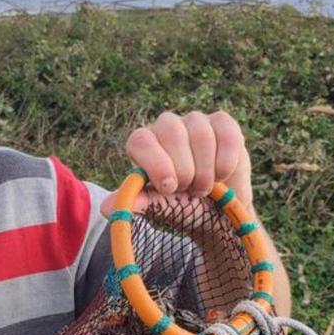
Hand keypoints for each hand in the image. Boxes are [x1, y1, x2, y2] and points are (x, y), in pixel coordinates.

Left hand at [101, 110, 252, 216]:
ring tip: (203, 189)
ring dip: (205, 170)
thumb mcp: (156, 208)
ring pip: (199, 134)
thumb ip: (135, 203)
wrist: (216, 213)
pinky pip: (226, 134)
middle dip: (183, 169)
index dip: (155, 163)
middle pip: (170, 131)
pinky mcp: (223, 123)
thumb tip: (107, 208)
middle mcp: (165, 126)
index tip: (168, 188)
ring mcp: (195, 121)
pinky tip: (222, 175)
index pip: (140, 140)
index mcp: (142, 144)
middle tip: (188, 192)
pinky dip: (225, 161)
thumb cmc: (178, 207)